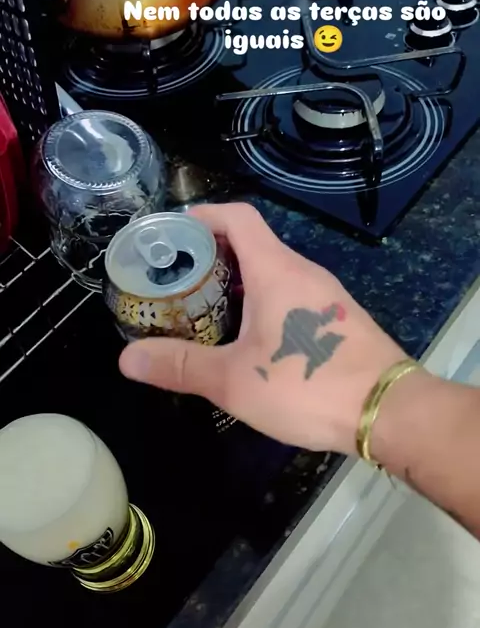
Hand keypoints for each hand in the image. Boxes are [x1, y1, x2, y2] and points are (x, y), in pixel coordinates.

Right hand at [119, 203, 405, 453]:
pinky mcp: (337, 320)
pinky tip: (247, 338)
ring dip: (237, 283)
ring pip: (273, 273)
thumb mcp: (234, 380)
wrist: (386, 411)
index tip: (171, 233)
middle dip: (212, 256)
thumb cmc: (307, 386)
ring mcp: (325, 296)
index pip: (237, 218)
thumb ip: (181, 366)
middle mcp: (304, 272)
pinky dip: (263, 303)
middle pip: (253, 244)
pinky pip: (292, 296)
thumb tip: (128, 359)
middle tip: (176, 281)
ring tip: (203, 309)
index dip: (202, 216)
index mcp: (276, 270)